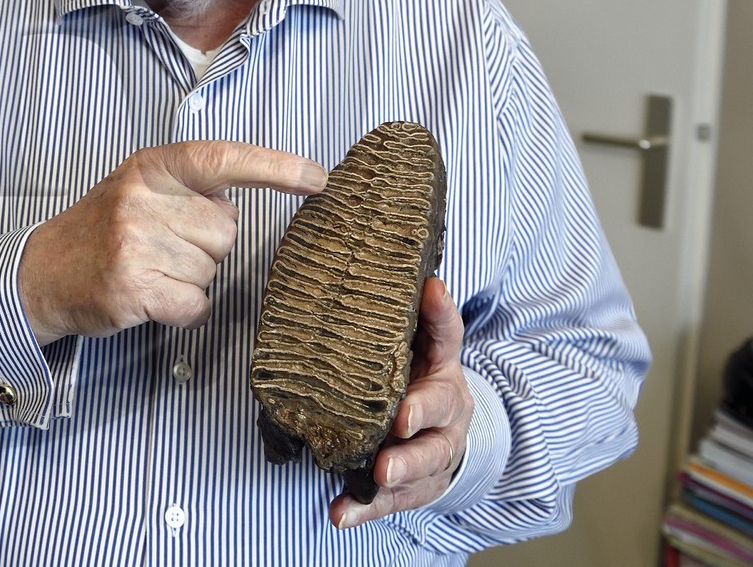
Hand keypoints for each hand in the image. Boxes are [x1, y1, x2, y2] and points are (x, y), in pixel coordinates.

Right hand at [18, 141, 326, 346]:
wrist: (42, 273)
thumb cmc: (100, 230)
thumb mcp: (139, 188)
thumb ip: (191, 187)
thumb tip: (249, 201)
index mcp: (151, 167)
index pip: (224, 159)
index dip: (276, 169)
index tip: (317, 179)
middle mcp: (142, 199)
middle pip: (225, 231)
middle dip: (205, 246)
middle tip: (161, 246)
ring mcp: (136, 243)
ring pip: (212, 270)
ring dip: (189, 278)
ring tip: (149, 269)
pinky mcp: (134, 287)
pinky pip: (195, 303)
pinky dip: (181, 308)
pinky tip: (151, 296)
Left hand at [331, 277, 472, 527]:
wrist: (444, 432)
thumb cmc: (415, 380)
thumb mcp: (418, 345)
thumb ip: (410, 316)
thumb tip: (399, 275)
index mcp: (442, 368)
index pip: (446, 336)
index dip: (439, 316)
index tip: (429, 294)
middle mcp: (447, 410)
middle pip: (440, 414)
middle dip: (419, 416)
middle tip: (399, 422)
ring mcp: (436, 451)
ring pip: (425, 462)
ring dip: (400, 469)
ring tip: (378, 474)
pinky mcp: (418, 485)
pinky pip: (393, 500)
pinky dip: (365, 508)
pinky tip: (340, 513)